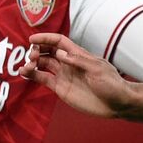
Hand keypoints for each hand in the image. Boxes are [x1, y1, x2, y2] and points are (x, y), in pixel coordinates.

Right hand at [23, 33, 142, 117]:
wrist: (117, 104)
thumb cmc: (112, 84)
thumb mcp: (97, 70)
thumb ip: (78, 61)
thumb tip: (59, 53)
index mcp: (78, 54)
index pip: (58, 41)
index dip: (45, 38)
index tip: (32, 39)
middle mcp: (68, 63)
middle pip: (48, 51)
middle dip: (37, 50)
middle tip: (32, 55)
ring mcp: (64, 75)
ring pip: (43, 64)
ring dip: (32, 63)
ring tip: (26, 66)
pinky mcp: (60, 88)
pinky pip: (43, 79)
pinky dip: (32, 75)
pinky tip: (24, 73)